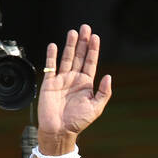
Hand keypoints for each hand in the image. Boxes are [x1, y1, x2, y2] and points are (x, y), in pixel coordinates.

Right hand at [37, 24, 111, 152]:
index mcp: (86, 84)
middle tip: (85, 27)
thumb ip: (103, 92)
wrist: (59, 130)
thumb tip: (108, 77)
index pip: (90, 62)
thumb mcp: (96, 108)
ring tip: (73, 32)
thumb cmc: (78, 122)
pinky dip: (52, 56)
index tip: (96, 37)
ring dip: (70, 45)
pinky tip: (54, 45)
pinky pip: (50, 66)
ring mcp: (61, 79)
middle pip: (79, 56)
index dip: (93, 50)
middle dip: (83, 42)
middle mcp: (74, 79)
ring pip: (66, 58)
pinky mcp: (49, 83)